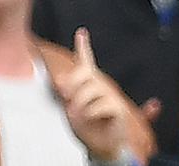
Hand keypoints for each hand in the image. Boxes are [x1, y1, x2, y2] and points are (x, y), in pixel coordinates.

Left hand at [55, 28, 128, 160]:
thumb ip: (67, 92)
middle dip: (72, 83)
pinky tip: (91, 118)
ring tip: (78, 114)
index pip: (87, 61)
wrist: (106, 147)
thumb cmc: (89, 127)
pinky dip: (91, 113)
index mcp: (90, 84)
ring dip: (80, 103)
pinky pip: (102, 104)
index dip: (84, 46)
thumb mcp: (73, 108)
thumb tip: (59, 80)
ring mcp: (112, 96)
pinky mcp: (119, 109)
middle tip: (65, 97)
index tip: (81, 32)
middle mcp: (102, 86)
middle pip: (84, 72)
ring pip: (91, 89)